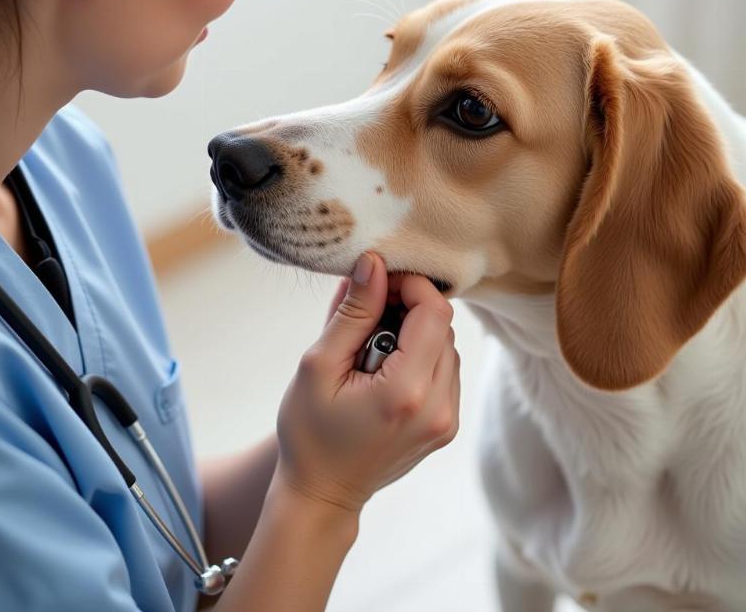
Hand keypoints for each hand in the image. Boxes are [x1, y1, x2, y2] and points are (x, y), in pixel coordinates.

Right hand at [275, 252, 459, 512]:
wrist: (322, 493)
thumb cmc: (309, 431)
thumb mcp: (318, 365)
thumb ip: (353, 312)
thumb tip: (374, 264)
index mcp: (405, 392)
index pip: (434, 312)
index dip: (411, 285)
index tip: (378, 284)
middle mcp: (438, 407)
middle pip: (443, 325)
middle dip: (408, 307)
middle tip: (367, 315)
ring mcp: (447, 420)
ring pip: (447, 345)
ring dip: (414, 331)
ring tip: (371, 347)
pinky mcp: (446, 425)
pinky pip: (445, 369)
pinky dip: (420, 355)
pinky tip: (385, 367)